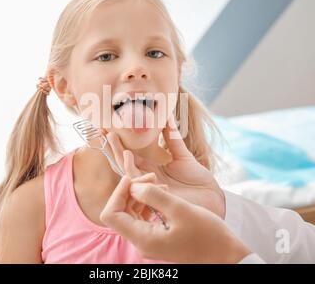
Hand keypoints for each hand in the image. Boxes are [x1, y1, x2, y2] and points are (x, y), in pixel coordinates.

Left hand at [100, 176, 250, 263]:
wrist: (225, 254)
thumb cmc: (207, 234)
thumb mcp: (180, 209)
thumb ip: (153, 195)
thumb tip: (132, 186)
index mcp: (143, 238)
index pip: (111, 214)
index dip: (118, 192)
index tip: (134, 178)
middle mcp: (141, 241)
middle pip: (119, 211)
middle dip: (130, 190)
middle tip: (151, 177)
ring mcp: (147, 240)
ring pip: (130, 212)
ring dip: (140, 194)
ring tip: (158, 183)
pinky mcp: (156, 236)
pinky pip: (142, 216)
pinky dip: (148, 202)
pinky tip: (162, 193)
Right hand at [106, 116, 225, 218]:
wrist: (211, 198)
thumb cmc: (199, 180)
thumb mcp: (183, 155)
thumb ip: (172, 138)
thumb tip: (167, 116)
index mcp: (152, 167)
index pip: (131, 153)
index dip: (120, 141)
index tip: (110, 126)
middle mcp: (147, 177)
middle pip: (124, 160)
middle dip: (112, 146)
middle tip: (102, 129)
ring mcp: (149, 186)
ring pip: (126, 169)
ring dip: (118, 153)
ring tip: (112, 137)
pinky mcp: (153, 193)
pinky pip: (138, 181)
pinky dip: (131, 168)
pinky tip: (128, 154)